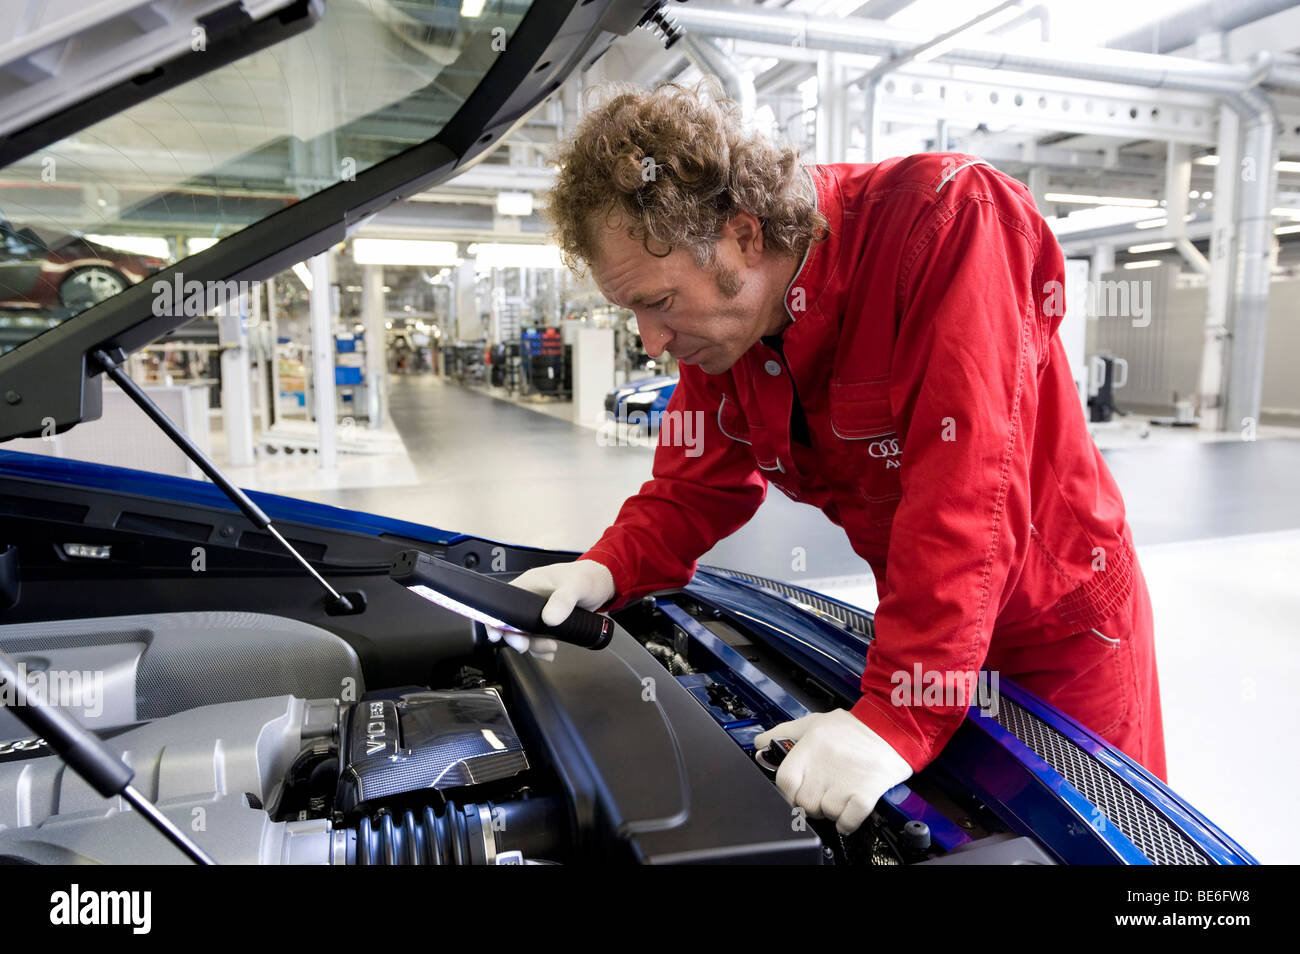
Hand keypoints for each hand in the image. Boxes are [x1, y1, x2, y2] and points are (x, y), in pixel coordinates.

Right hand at [484, 559, 615, 661]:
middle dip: (515, 637)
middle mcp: (528, 600)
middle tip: (524, 646)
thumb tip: (549, 619)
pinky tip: (550, 652)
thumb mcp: (575, 586)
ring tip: (549, 648)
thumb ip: (563, 600)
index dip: (496, 619)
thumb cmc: (586, 577)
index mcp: (527, 585)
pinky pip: (537, 639)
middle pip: (510, 623)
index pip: (502, 603)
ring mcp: (537, 613)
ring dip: (533, 646)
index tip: (497, 634)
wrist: (602, 586)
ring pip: (524, 635)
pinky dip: (541, 649)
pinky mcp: (547, 624)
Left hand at [754, 709, 912, 834]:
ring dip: (832, 811)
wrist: (893, 727)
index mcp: (809, 747)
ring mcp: (845, 780)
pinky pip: (847, 821)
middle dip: (812, 802)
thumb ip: (783, 732)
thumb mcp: (814, 722)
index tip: (795, 792)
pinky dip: (847, 822)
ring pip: (825, 813)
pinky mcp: (866, 792)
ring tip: (841, 794)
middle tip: (824, 791)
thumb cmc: (853, 727)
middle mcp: (824, 764)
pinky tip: (851, 809)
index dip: (788, 791)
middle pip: (804, 802)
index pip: (784, 781)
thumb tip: (759, 742)